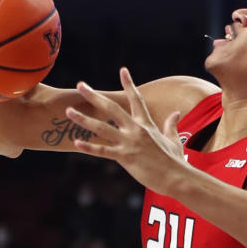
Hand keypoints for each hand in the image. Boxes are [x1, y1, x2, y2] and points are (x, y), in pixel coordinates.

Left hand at [66, 68, 185, 195]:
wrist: (177, 177)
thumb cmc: (175, 160)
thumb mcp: (173, 139)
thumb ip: (171, 125)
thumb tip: (176, 113)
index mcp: (145, 124)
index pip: (136, 99)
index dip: (129, 84)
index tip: (122, 70)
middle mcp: (135, 130)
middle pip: (111, 108)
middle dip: (94, 96)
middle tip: (80, 85)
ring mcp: (129, 143)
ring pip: (101, 128)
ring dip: (84, 119)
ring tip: (68, 111)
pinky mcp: (125, 157)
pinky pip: (103, 151)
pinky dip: (89, 148)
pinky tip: (76, 143)